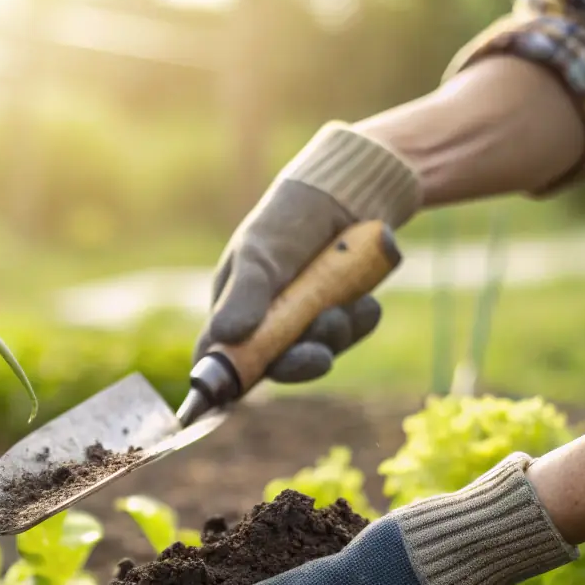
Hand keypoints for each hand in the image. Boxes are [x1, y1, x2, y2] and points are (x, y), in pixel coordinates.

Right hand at [194, 124, 419, 383]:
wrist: (350, 192)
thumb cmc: (289, 218)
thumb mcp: (260, 253)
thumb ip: (245, 295)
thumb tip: (225, 337)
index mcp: (234, 306)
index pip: (218, 355)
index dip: (222, 379)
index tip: (237, 392)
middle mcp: (267, 320)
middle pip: (273, 366)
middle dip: (298, 361)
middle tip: (318, 354)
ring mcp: (305, 319)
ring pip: (315, 353)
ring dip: (332, 336)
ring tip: (345, 306)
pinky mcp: (340, 314)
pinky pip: (350, 336)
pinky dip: (359, 322)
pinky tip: (366, 299)